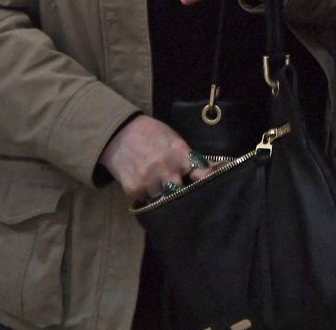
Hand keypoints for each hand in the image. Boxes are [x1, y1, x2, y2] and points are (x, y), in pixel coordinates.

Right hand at [98, 114, 213, 203]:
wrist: (119, 133)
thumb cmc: (152, 134)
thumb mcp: (175, 140)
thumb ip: (190, 157)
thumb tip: (216, 169)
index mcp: (181, 154)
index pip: (202, 173)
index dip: (208, 182)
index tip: (214, 189)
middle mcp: (166, 169)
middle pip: (183, 193)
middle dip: (183, 193)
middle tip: (182, 193)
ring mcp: (149, 180)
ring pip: (164, 200)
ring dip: (163, 195)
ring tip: (159, 183)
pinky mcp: (134, 190)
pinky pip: (146, 201)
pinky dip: (148, 195)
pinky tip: (145, 182)